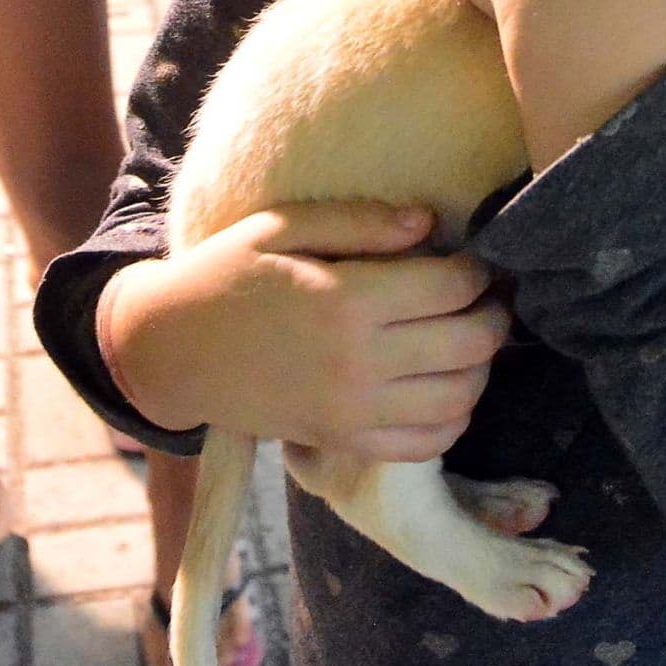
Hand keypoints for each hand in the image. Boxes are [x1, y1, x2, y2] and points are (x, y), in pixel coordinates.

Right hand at [103, 202, 509, 461]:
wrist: (171, 351)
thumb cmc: (227, 275)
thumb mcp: (282, 226)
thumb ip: (360, 221)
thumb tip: (429, 223)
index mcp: (346, 299)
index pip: (452, 286)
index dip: (478, 270)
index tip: (473, 260)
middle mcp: (358, 362)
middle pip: (470, 343)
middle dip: (494, 315)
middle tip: (488, 297)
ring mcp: (352, 412)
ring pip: (460, 397)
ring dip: (481, 367)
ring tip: (470, 339)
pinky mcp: (344, 443)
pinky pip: (427, 444)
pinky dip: (453, 418)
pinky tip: (444, 387)